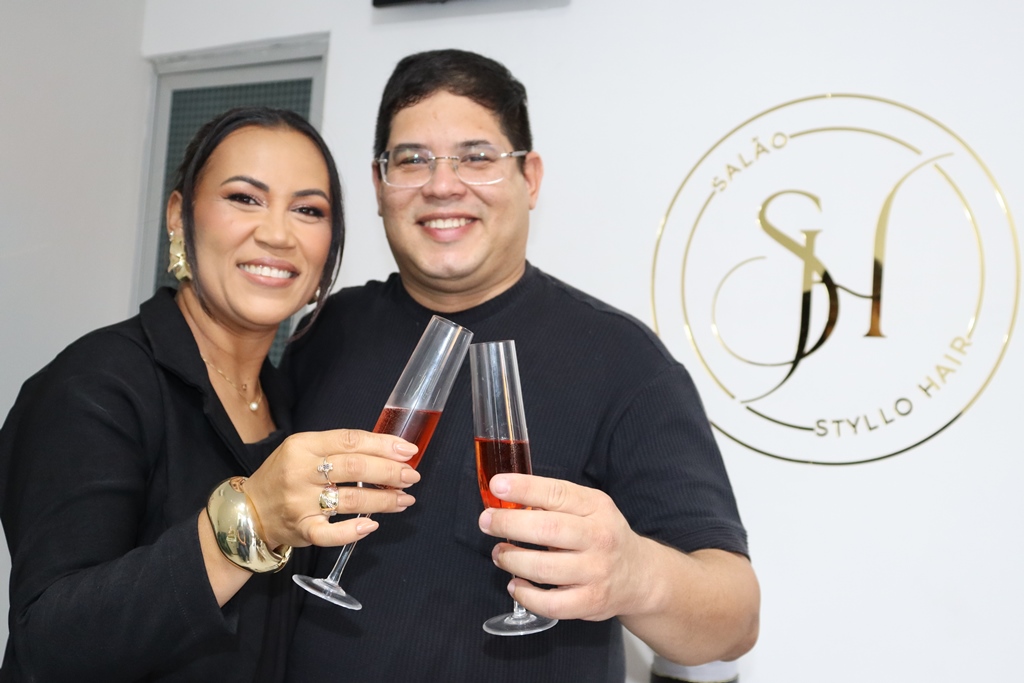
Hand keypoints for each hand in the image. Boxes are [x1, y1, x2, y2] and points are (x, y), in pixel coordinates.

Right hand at [242, 429, 420, 549]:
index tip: (408, 451)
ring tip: (404, 499)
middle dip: (390, 471)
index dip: (383, 444)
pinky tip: (372, 525)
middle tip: (411, 476)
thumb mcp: (304, 450)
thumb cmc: (285, 476)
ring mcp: (300, 502)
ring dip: (384, 500)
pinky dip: (353, 530)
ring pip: (351, 499)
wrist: (249, 510)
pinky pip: (330, 533)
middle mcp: (300, 472)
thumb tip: (388, 451)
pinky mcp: (301, 529)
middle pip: (355, 467)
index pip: (350, 440)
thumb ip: (339, 449)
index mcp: (303, 446)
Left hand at [478, 473, 648, 621]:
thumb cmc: (602, 535)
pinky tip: (515, 584)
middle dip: (508, 524)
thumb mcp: (589, 508)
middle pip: (547, 529)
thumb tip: (509, 498)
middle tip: (487, 522)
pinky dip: (525, 595)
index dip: (524, 488)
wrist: (639, 575)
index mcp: (596, 508)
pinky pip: (550, 604)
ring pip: (543, 568)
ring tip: (499, 554)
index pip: (557, 493)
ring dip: (511, 560)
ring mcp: (596, 572)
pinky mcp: (590, 602)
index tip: (498, 485)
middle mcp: (599, 538)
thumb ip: (555, 503)